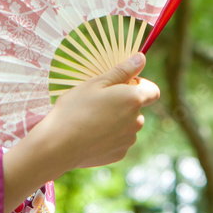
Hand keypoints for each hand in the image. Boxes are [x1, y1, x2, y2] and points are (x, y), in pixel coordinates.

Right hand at [44, 52, 160, 170]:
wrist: (59, 145)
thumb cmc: (76, 108)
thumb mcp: (97, 82)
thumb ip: (123, 70)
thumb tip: (142, 58)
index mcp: (133, 100)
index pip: (153, 91)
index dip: (140, 85)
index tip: (121, 84)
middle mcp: (136, 122)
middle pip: (137, 108)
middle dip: (124, 103)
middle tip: (98, 101)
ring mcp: (128, 141)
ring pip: (127, 124)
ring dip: (117, 120)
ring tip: (91, 118)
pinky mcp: (119, 154)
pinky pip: (119, 140)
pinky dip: (109, 135)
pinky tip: (90, 133)